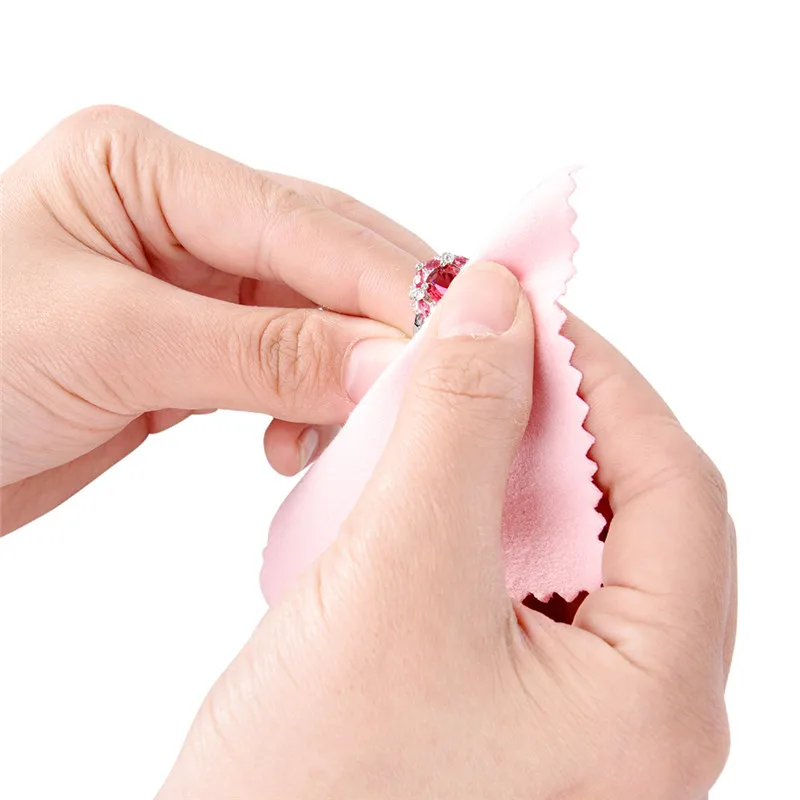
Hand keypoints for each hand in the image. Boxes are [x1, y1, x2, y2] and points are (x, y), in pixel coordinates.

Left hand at [0, 106, 434, 531]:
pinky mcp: (197, 350)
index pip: (298, 220)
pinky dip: (309, 403)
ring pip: (312, 318)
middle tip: (439, 378)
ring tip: (360, 423)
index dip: (381, 282)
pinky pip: (284, 365)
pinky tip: (298, 440)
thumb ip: (260, 352)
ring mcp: (192, 285)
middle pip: (319, 259)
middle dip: (380, 322)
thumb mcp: (111, 343)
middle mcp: (178, 216)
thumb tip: (383, 365)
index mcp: (144, 168)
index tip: (451, 338)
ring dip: (347, 371)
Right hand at [157, 262, 734, 798]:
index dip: (602, 378)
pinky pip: (523, 577)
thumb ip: (458, 424)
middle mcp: (640, 713)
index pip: (673, 482)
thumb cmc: (314, 785)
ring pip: (571, 539)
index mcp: (656, 698)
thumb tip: (498, 305)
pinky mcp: (519, 705)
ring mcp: (580, 714)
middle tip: (475, 353)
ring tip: (433, 416)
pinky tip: (414, 493)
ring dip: (505, 464)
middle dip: (550, 418)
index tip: (526, 309)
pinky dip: (476, 515)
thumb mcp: (396, 575)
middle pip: (628, 509)